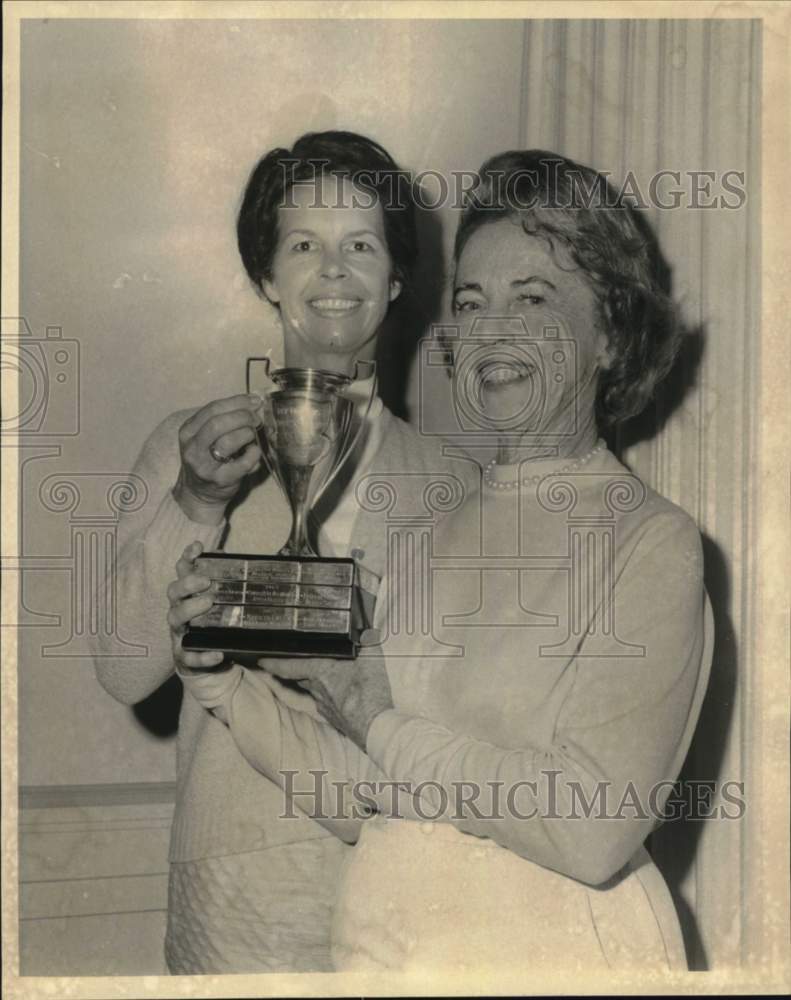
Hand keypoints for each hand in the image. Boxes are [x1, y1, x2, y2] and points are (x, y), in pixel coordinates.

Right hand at [167, 540, 224, 670]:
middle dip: (187, 584)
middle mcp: (179, 610)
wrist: (206, 658)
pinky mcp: (185, 656)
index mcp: (187, 594)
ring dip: (190, 609)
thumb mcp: (219, 601)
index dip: (187, 557)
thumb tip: (232, 558)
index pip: (182, 571)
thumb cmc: (212, 622)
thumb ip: (224, 581)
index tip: (198, 546)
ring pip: (175, 619)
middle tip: (206, 580)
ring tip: (208, 603)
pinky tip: (217, 654)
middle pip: (173, 592)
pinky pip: (190, 657)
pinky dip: (203, 656)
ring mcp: (179, 633)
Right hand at [173, 394, 262, 523]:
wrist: (198, 495)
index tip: (254, 401)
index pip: (213, 408)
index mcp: (188, 431)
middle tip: (256, 419)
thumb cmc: (207, 460)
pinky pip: (243, 462)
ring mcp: (205, 465)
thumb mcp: (205, 437)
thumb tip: (254, 403)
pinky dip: (254, 453)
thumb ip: (224, 420)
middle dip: (242, 416)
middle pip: (218, 423)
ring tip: (252, 435)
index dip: (237, 402)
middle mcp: (193, 448)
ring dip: (247, 434)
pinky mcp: (221, 480)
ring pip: (228, 441)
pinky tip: (255, 451)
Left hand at [260, 654, 393, 751]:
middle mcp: (318, 690)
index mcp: (321, 672)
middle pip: (300, 678)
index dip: (274, 663)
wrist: (374, 727)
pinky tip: (338, 695)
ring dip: (313, 683)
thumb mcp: (371, 660)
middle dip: (294, 671)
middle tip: (290, 664)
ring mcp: (325, 706)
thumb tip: (368, 631)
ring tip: (320, 676)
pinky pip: (326, 703)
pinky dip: (328, 697)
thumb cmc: (368, 693)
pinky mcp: (334, 718)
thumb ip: (367, 642)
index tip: (262, 661)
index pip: (289, 666)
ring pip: (313, 691)